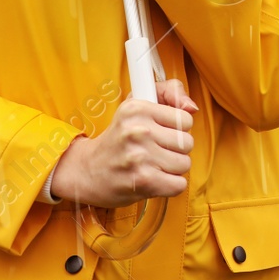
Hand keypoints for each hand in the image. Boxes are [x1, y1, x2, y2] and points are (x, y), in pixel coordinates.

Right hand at [49, 79, 197, 207]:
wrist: (87, 171)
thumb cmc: (118, 137)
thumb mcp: (137, 105)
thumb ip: (169, 94)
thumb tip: (192, 107)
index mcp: (137, 108)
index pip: (185, 119)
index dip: (177, 128)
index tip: (161, 132)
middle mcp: (138, 130)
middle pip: (187, 142)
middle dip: (176, 150)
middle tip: (156, 151)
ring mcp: (140, 157)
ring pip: (185, 163)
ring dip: (173, 168)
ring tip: (154, 165)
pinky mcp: (143, 181)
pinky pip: (179, 184)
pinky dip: (170, 185)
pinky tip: (155, 179)